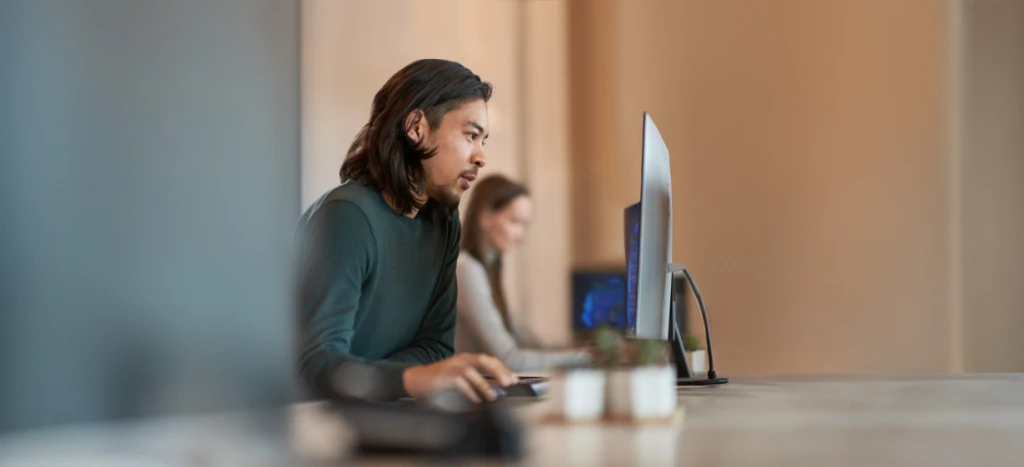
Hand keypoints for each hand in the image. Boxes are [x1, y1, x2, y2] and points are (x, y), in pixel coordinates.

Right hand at [402, 353, 517, 402]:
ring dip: (484, 384)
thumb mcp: (460, 377)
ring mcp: (451, 366)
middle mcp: (460, 359)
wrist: (416, 380)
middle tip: (509, 383)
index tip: (514, 379)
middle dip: (498, 371)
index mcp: (466, 359)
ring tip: (493, 396)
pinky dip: (470, 392)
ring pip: (471, 371)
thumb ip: (475, 380)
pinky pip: (459, 382)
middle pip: (483, 360)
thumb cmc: (440, 381)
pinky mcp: (443, 376)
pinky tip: (476, 400)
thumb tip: (495, 390)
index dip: (502, 368)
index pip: (489, 359)